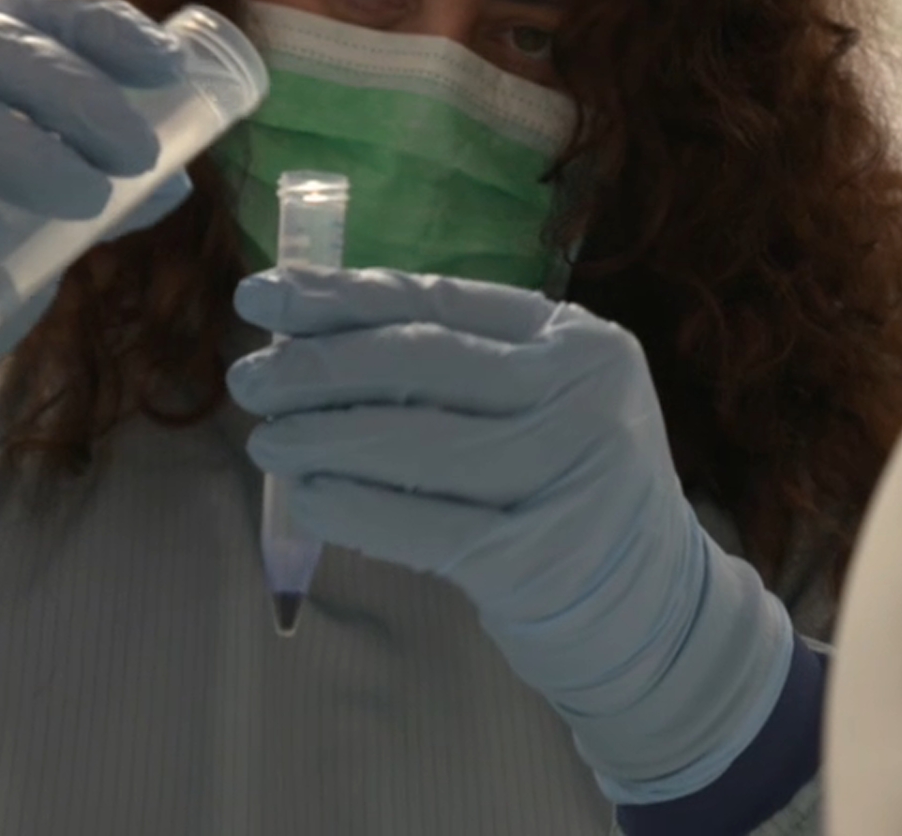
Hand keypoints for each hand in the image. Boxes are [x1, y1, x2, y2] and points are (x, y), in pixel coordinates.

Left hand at [228, 267, 794, 802]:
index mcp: (580, 341)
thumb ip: (459, 366)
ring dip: (320, 438)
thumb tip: (309, 338)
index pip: (441, 301)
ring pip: (412, 443)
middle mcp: (583, 397)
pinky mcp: (538, 560)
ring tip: (266, 443)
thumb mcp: (548, 404)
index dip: (341, 295)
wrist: (653, 609)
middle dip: (317, 366)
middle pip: (421, 362)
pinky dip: (351, 508)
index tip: (262, 293)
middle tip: (247, 378)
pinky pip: (418, 526)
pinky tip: (307, 498)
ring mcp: (567, 478)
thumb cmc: (573, 489)